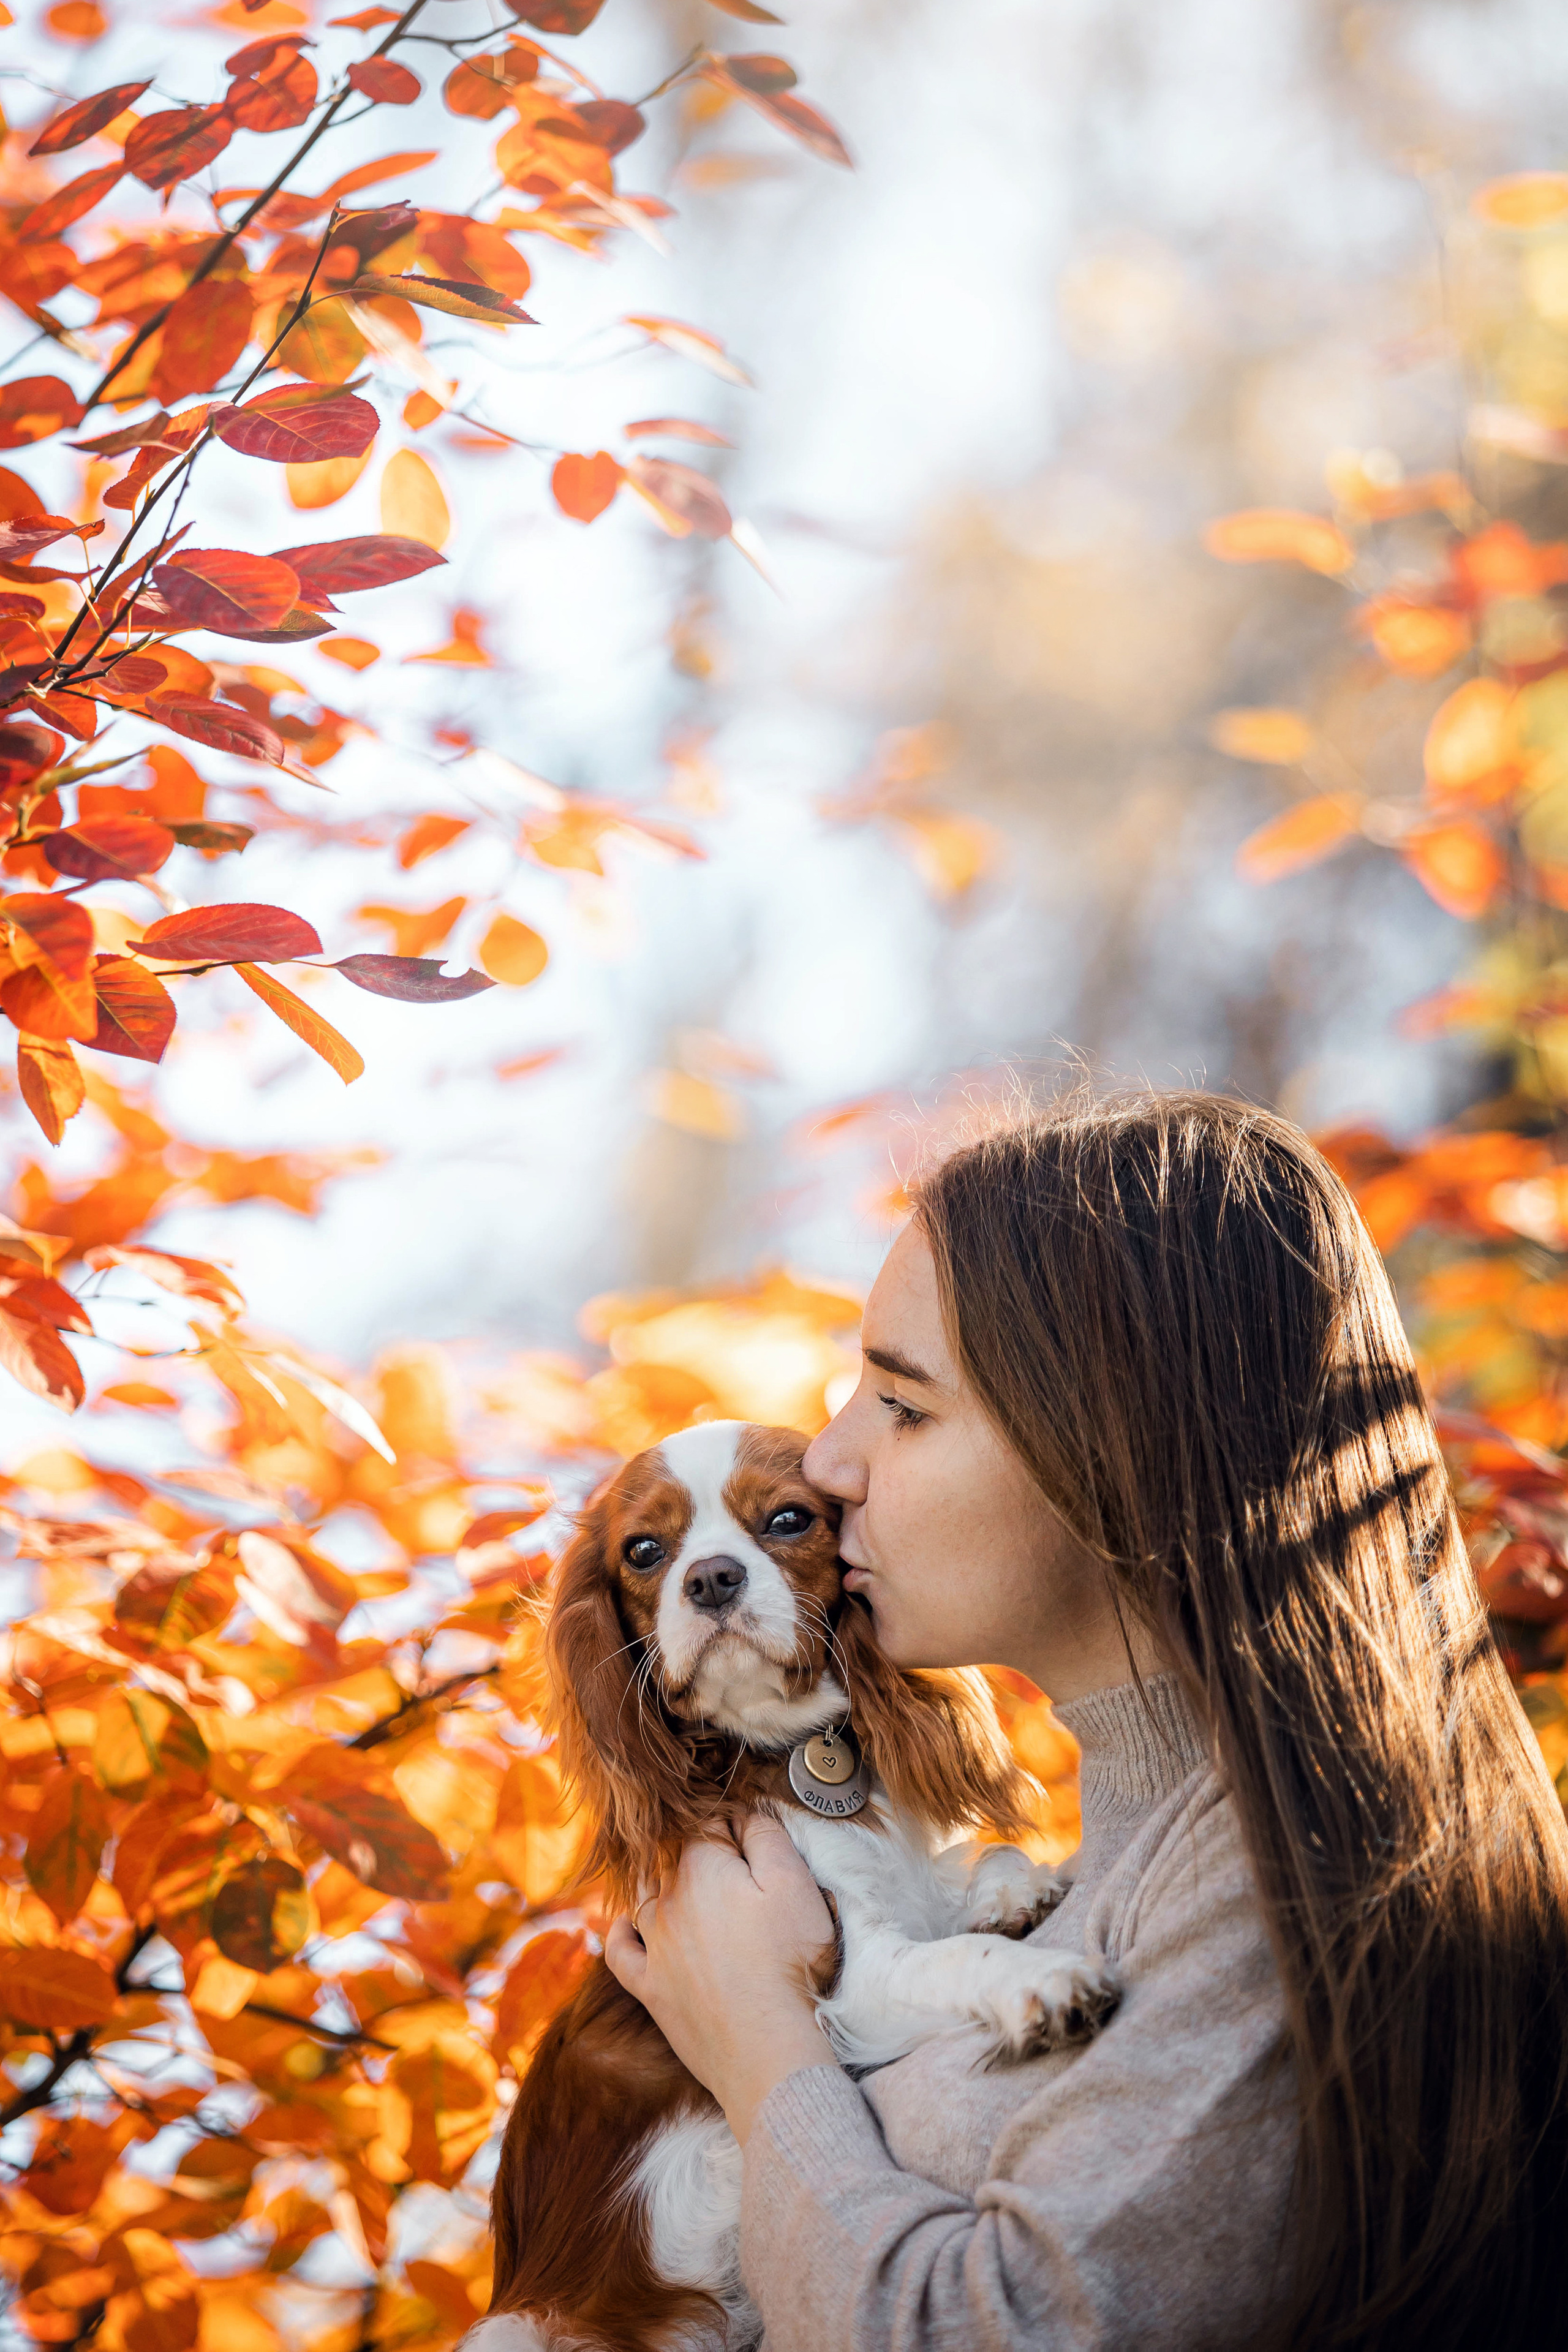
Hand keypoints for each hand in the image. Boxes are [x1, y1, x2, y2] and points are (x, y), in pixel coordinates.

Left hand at [604, 1814, 840, 2142]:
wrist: (767, 2050)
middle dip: (700, 1851)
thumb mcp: (794, 1883)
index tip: (754, 1835)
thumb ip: (765, 1835)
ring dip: (663, 1883)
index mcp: (701, 1867)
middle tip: (731, 1862)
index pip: (710, 1823)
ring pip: (647, 1896)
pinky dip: (622, 1933)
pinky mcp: (649, 1988)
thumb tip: (742, 1813)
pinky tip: (629, 1926)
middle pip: (676, 1857)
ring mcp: (654, 1947)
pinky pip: (621, 1951)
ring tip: (685, 1882)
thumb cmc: (789, 1964)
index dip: (734, 1824)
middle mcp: (667, 1900)